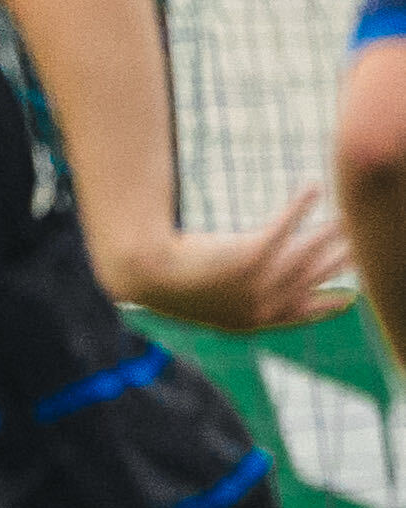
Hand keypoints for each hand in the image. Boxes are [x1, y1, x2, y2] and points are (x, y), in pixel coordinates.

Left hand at [110, 183, 348, 336]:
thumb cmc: (169, 284)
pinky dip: (301, 204)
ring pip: (310, 252)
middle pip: (316, 279)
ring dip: (333, 232)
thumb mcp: (210, 299)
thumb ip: (240, 300)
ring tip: (349, 216)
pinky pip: (286, 225)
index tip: (350, 298)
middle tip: (364, 246)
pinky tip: (313, 186)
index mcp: (255, 321)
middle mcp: (265, 306)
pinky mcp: (252, 255)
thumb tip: (257, 289)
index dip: (330, 305)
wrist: (144, 274)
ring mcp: (261, 282)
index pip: (305, 314)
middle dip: (344, 262)